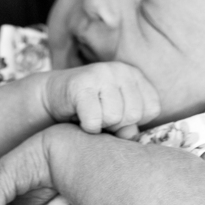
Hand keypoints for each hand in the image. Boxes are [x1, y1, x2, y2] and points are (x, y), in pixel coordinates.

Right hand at [41, 62, 158, 138]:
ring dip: (100, 125)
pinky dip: (87, 127)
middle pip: (134, 115)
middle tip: (101, 116)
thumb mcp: (116, 116)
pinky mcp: (81, 84)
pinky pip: (93, 120)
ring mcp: (101, 74)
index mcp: (134, 75)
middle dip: (117, 125)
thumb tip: (132, 135)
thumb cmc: (90, 109)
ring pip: (114, 118)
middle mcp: (121, 70)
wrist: (52, 97)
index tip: (118, 115)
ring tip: (91, 114)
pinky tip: (79, 118)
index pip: (152, 109)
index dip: (134, 121)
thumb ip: (130, 126)